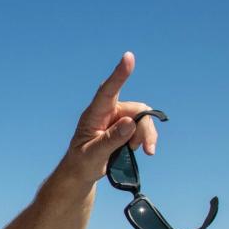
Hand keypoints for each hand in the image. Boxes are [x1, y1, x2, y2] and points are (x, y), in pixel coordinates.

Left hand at [67, 51, 160, 183]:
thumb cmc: (81, 162)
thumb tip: (130, 122)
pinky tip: (141, 151)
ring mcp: (117, 118)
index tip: (128, 57)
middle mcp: (107, 112)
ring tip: (142, 152)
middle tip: (147, 150)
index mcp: (94, 114)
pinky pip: (143, 126)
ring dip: (146, 135)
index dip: (119, 74)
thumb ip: (110, 140)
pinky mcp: (125, 127)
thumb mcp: (92, 155)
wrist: (81, 172)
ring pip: (142, 118)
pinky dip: (146, 138)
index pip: (107, 91)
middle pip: (136, 109)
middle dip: (144, 128)